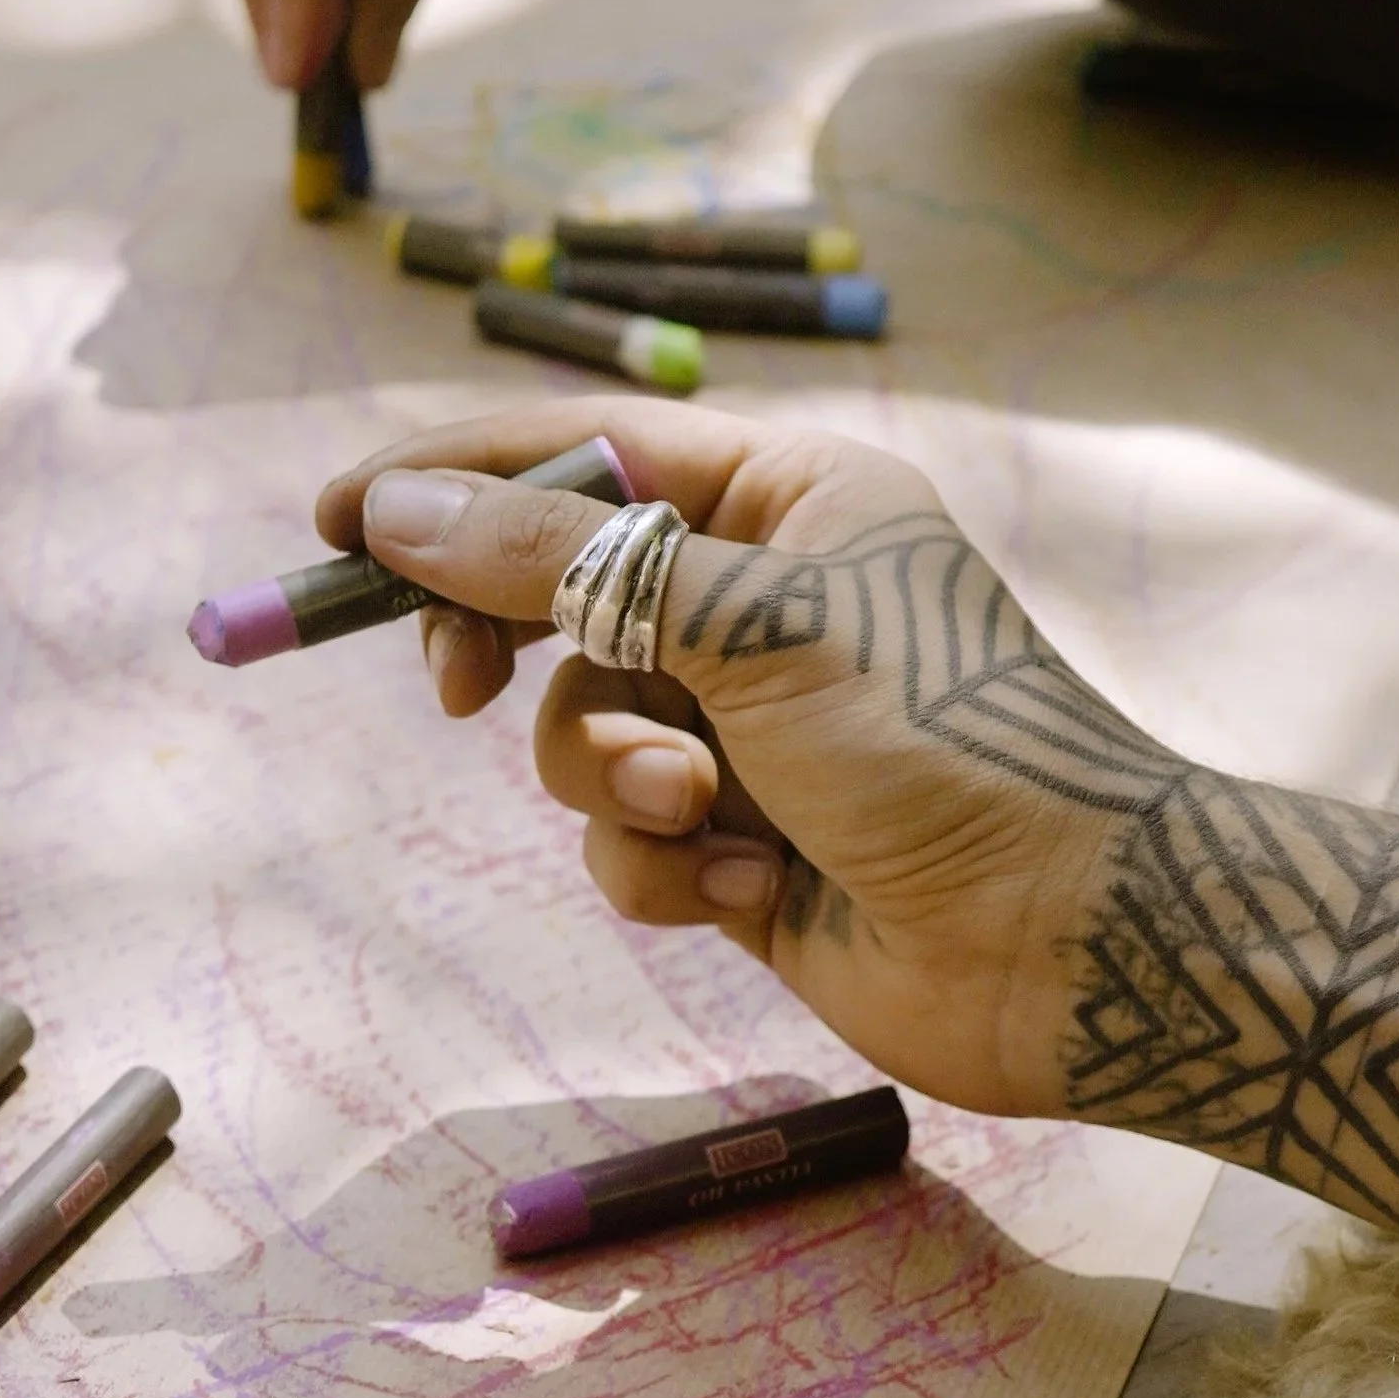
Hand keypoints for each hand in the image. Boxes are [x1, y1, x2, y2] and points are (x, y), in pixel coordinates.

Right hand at [319, 400, 1179, 1118]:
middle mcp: (760, 602)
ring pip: (582, 736)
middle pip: (560, 596)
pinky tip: (756, 892)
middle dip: (520, 655)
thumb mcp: (746, 627)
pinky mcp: (738, 846)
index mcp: (789, 499)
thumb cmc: (938, 744)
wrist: (1061, 943)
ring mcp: (747, 731)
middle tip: (461, 691)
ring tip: (705, 817)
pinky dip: (669, 867)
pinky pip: (630, 840)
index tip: (337, 524)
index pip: (585, 455)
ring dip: (618, 785)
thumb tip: (399, 510)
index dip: (454, 484)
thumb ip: (567, 565)